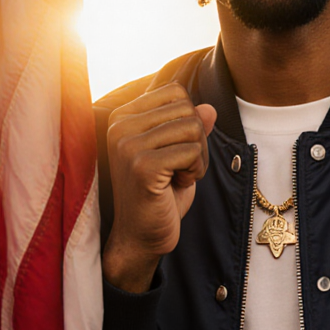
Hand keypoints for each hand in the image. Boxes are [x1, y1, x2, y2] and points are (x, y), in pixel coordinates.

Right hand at [103, 82, 216, 292]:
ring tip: (177, 176)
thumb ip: (190, 127)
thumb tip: (210, 108)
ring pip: (193, 128)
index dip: (189, 120)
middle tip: (179, 167)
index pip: (176, 92)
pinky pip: (192, 151)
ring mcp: (128, 145)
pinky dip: (196, 170)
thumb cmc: (160, 194)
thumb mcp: (177, 154)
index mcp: (123, 116)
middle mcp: (120, 126)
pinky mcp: (142, 166)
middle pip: (187, 109)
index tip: (173, 150)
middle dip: (196, 139)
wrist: (141, 237)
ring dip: (197, 157)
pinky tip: (177, 185)